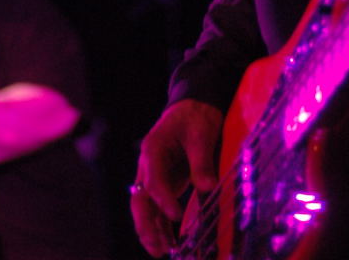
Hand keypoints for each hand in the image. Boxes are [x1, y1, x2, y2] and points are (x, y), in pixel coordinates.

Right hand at [130, 98, 222, 257]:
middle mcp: (148, 164)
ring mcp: (154, 173)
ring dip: (152, 229)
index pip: (154, 181)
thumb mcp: (202, 134)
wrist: (194, 103)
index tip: (176, 215)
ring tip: (162, 252)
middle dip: (146, 225)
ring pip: (146, 206)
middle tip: (158, 248)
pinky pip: (157, 205)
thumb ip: (202, 162)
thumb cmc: (196, 115)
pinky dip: (161, 222)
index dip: (164, 200)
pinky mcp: (164, 180)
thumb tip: (207, 188)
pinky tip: (170, 241)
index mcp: (153, 149)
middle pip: (140, 199)